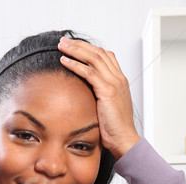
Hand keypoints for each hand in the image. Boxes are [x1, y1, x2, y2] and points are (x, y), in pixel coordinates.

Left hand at [58, 36, 139, 158]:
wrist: (124, 139)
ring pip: (94, 58)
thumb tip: (83, 92)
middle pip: (98, 52)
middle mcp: (119, 78)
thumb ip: (98, 95)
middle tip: (64, 41)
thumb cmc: (113, 128)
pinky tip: (64, 61)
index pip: (105, 55)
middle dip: (79, 45)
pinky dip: (75, 65)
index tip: (73, 45)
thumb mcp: (106, 107)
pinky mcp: (107, 92)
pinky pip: (89, 73)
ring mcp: (114, 84)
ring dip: (75, 50)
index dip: (88, 48)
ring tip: (61, 46)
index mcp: (120, 80)